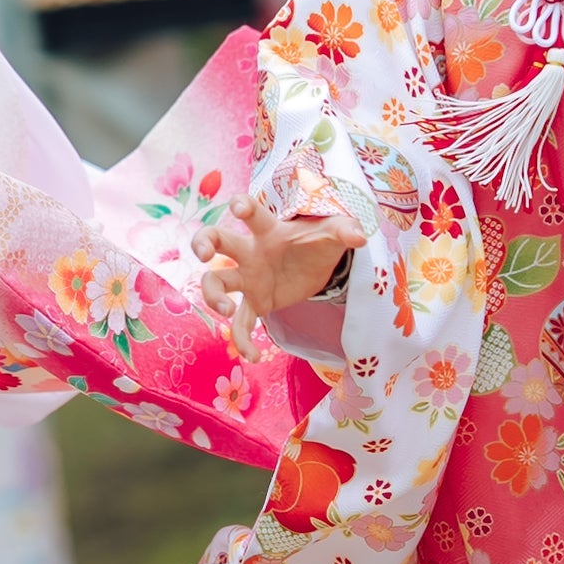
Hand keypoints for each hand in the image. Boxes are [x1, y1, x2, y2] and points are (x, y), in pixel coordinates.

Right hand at [198, 197, 359, 328]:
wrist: (318, 265)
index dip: (243, 206)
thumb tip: (360, 236)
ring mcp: (249, 278)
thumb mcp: (334, 233)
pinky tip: (254, 357)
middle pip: (217, 241)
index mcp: (269, 230)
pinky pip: (241, 323)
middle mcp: (251, 252)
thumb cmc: (319, 241)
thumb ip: (345, 231)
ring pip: (216, 283)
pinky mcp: (255, 303)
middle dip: (203, 243)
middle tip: (204, 254)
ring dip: (213, 297)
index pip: (253, 214)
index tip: (238, 207)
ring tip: (228, 310)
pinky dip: (243, 340)